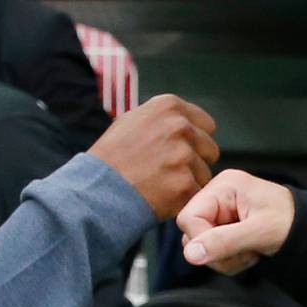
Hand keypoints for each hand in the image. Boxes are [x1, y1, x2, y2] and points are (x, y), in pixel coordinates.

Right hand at [86, 93, 218, 219]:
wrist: (96, 189)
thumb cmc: (112, 157)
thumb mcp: (132, 121)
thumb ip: (164, 118)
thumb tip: (188, 121)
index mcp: (169, 106)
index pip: (207, 125)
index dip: (195, 142)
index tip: (179, 152)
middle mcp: (180, 126)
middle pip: (210, 149)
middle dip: (195, 162)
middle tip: (168, 172)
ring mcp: (184, 155)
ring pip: (205, 173)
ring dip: (189, 182)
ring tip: (160, 184)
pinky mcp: (185, 183)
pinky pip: (197, 193)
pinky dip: (183, 199)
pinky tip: (161, 197)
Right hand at [178, 168, 296, 272]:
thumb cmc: (292, 220)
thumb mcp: (259, 232)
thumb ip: (224, 241)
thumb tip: (191, 253)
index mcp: (224, 186)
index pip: (188, 218)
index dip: (202, 240)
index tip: (227, 249)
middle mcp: (218, 197)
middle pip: (192, 234)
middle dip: (218, 252)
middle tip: (246, 252)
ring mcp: (221, 213)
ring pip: (202, 247)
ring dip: (226, 258)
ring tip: (252, 251)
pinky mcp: (226, 228)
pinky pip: (214, 251)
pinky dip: (231, 259)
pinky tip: (250, 252)